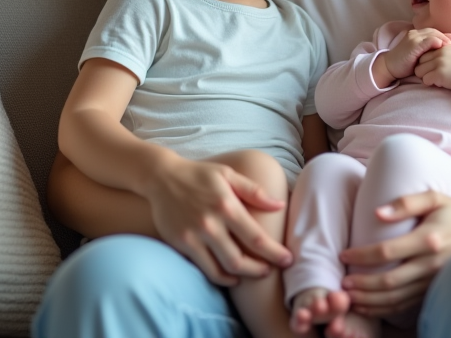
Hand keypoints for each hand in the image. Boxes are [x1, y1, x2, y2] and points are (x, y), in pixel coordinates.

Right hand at [144, 153, 290, 285]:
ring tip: (254, 273)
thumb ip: (254, 192)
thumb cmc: (200, 174)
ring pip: (223, 269)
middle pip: (240, 260)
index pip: (256, 238)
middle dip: (260, 270)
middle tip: (272, 270)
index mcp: (227, 206)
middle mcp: (210, 224)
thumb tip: (280, 206)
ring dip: (242, 276)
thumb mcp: (229, 175)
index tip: (288, 259)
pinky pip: (204, 268)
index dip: (275, 253)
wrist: (162, 177)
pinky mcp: (181, 244)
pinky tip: (231, 275)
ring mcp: (194, 236)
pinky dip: (220, 277)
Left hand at [338, 191, 450, 316]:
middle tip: (341, 284)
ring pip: (397, 298)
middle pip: (389, 281)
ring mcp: (434, 280)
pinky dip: (386, 309)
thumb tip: (377, 213)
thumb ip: (406, 202)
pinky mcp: (436, 290)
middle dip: (362, 285)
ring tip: (350, 298)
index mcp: (428, 239)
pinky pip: (407, 305)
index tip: (344, 255)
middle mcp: (431, 263)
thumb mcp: (435, 198)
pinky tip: (370, 307)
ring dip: (370, 301)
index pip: (387, 251)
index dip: (362, 256)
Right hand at [381, 28, 450, 80]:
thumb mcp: (418, 55)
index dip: (442, 35)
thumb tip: (443, 46)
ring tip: (449, 44)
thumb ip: (428, 49)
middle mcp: (414, 33)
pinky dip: (435, 42)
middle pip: (433, 31)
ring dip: (442, 38)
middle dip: (444, 36)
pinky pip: (427, 41)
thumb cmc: (404, 63)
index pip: (432, 31)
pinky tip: (441, 46)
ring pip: (431, 34)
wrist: (389, 67)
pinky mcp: (412, 44)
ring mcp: (413, 38)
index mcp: (415, 35)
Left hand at [414, 45, 450, 90]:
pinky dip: (431, 83)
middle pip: (419, 62)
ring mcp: (439, 63)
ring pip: (419, 71)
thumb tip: (427, 53)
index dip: (426, 62)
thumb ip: (441, 51)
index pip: (424, 53)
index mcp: (442, 47)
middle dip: (424, 70)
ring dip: (426, 77)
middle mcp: (440, 53)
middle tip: (434, 74)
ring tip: (436, 78)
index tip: (433, 68)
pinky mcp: (439, 74)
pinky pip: (425, 80)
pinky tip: (440, 83)